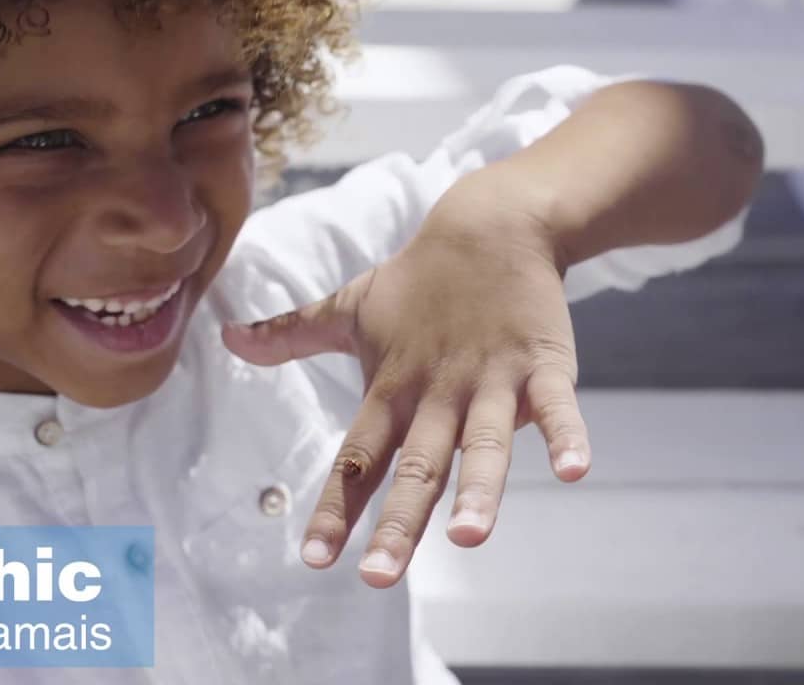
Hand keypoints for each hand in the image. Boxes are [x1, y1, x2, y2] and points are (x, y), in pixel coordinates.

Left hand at [222, 181, 591, 588]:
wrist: (490, 224)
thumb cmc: (418, 278)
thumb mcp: (351, 306)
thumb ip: (292, 333)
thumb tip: (228, 337)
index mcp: (392, 388)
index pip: (358, 458)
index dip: (335, 508)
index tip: (314, 559)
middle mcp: (437, 392)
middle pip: (416, 466)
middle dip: (397, 523)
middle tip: (378, 578)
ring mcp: (491, 379)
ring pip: (483, 444)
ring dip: (478, 490)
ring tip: (468, 537)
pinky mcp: (541, 364)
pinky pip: (556, 405)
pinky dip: (566, 435)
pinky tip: (575, 470)